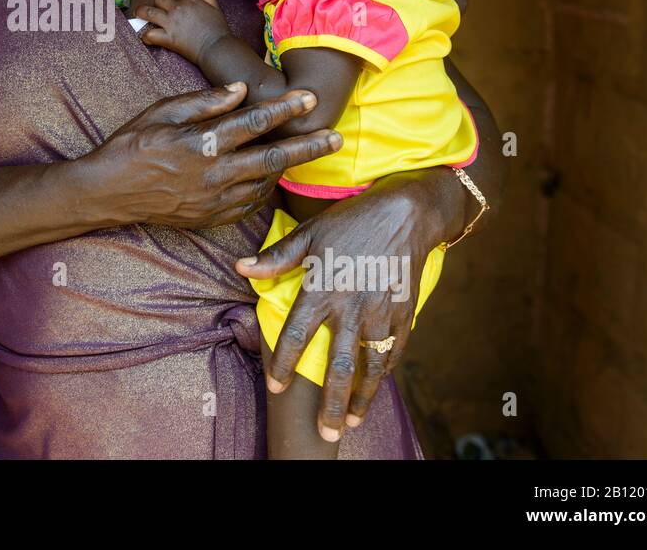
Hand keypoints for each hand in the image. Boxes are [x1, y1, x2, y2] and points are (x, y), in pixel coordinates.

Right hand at [81, 83, 342, 229]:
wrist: (108, 192)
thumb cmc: (132, 144)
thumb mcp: (162, 111)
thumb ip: (204, 102)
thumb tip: (240, 90)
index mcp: (202, 143)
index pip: (254, 122)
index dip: (284, 109)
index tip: (308, 98)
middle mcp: (213, 174)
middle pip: (273, 159)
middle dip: (308, 148)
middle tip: (335, 138)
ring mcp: (213, 200)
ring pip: (264, 183)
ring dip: (287, 168)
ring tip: (305, 152)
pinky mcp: (210, 217)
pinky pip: (249, 204)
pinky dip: (264, 188)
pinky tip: (270, 176)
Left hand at [135, 0, 231, 65]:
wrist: (217, 47)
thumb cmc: (218, 29)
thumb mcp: (216, 6)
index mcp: (190, 0)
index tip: (169, 3)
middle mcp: (178, 8)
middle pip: (160, 0)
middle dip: (157, 4)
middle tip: (156, 10)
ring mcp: (171, 22)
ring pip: (149, 12)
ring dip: (142, 12)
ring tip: (138, 14)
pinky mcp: (168, 38)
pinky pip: (150, 34)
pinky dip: (146, 36)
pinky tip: (146, 38)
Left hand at [234, 168, 463, 440]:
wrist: (406, 214)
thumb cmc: (352, 221)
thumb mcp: (310, 234)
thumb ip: (276, 258)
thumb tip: (240, 267)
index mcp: (322, 289)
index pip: (297, 336)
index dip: (284, 365)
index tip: (275, 388)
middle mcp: (351, 308)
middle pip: (338, 366)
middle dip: (330, 403)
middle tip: (324, 433)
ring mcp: (381, 313)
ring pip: (369, 367)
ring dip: (361, 398)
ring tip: (351, 423)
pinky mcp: (403, 313)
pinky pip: (393, 351)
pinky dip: (384, 373)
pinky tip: (376, 388)